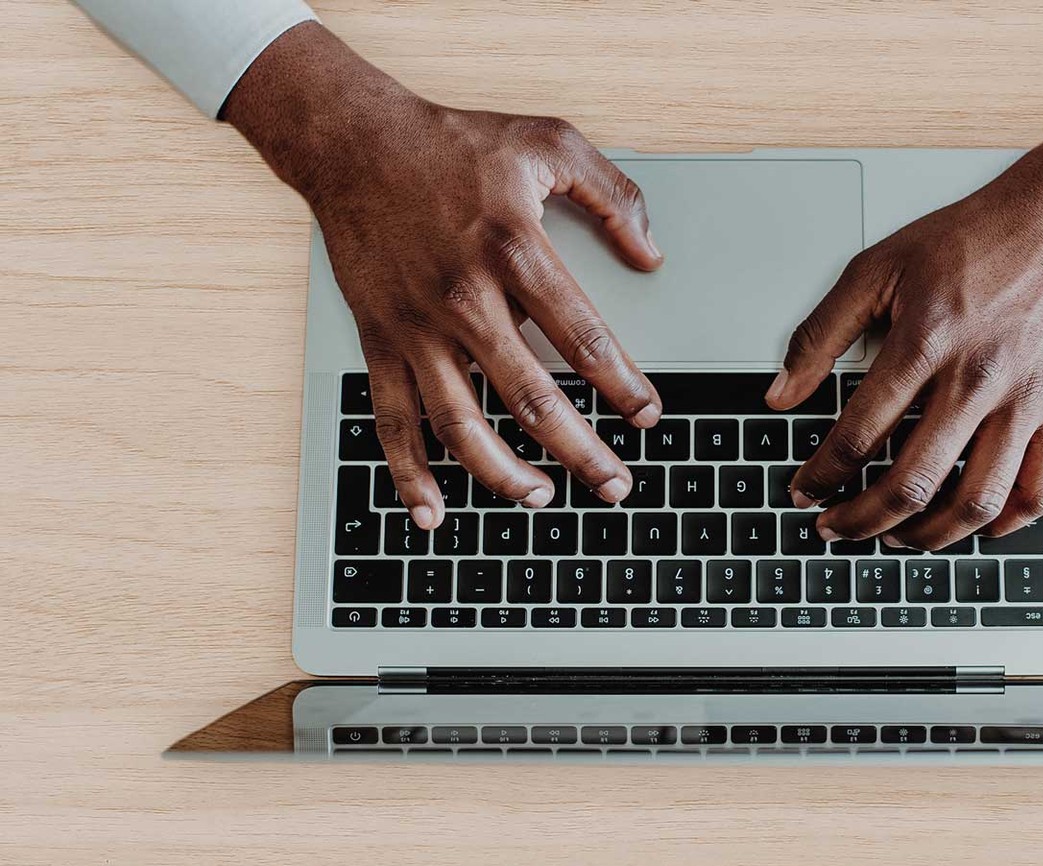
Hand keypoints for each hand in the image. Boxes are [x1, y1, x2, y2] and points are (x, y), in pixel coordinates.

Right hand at [225, 24, 662, 528]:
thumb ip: (612, 195)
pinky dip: (408, 472)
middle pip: (531, 397)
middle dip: (581, 451)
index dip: (623, 386)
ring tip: (542, 498)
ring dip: (503, 475)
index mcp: (514, 249)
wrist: (353, 142)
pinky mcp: (380, 341)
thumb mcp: (548, 141)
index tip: (649, 416)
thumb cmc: (453, 143)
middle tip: (615, 485)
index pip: (584, 338)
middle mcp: (465, 298)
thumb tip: (652, 254)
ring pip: (461, 424)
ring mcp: (417, 327)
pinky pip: (392, 420)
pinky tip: (433, 510)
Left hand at [767, 132, 1042, 548]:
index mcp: (925, 342)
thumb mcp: (877, 267)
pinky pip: (1041, 489)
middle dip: (860, 520)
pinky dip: (1007, 522)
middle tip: (835, 528)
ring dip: (927, 536)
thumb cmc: (971, 239)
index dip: (820, 475)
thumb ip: (820, 333)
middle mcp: (977, 378)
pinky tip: (975, 526)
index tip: (803, 491)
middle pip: (911, 482)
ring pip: (976, 501)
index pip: (858, 435)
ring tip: (896, 537)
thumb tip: (780, 393)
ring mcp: (1024, 401)